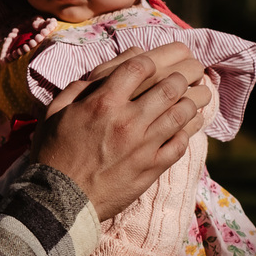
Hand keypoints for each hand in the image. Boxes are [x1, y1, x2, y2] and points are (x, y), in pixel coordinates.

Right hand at [31, 48, 210, 219]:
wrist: (59, 200)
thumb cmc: (53, 153)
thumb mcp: (54, 112)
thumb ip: (80, 86)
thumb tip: (106, 70)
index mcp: (102, 102)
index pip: (140, 66)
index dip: (158, 55)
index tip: (165, 56)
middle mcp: (127, 120)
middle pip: (170, 85)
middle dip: (187, 71)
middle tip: (194, 67)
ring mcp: (144, 145)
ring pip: (182, 112)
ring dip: (196, 97)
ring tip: (202, 90)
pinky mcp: (152, 167)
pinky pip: (181, 142)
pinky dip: (191, 128)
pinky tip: (192, 120)